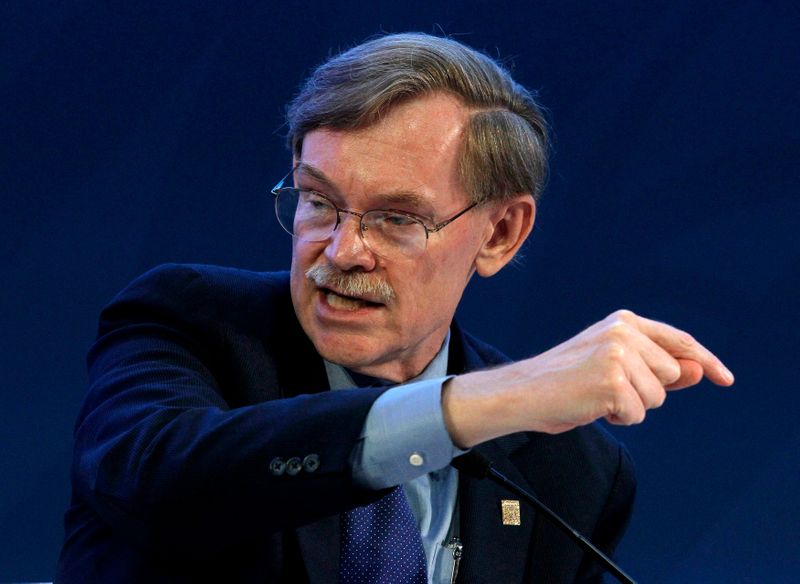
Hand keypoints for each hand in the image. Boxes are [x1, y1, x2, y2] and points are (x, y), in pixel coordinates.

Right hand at [442, 310, 733, 447]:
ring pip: (657, 397)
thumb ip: (656, 367)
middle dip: (647, 391)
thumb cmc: (565, 380)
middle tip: (605, 388)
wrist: (524, 390)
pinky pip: (638, 413)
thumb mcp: (615, 367)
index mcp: (623, 321)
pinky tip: (591, 405)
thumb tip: (698, 370)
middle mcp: (623, 332)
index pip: (678, 340)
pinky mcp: (612, 381)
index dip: (704, 361)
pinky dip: (618, 417)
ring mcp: (618, 355)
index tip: (724, 378)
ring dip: (631, 406)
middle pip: (670, 374)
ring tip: (596, 395)